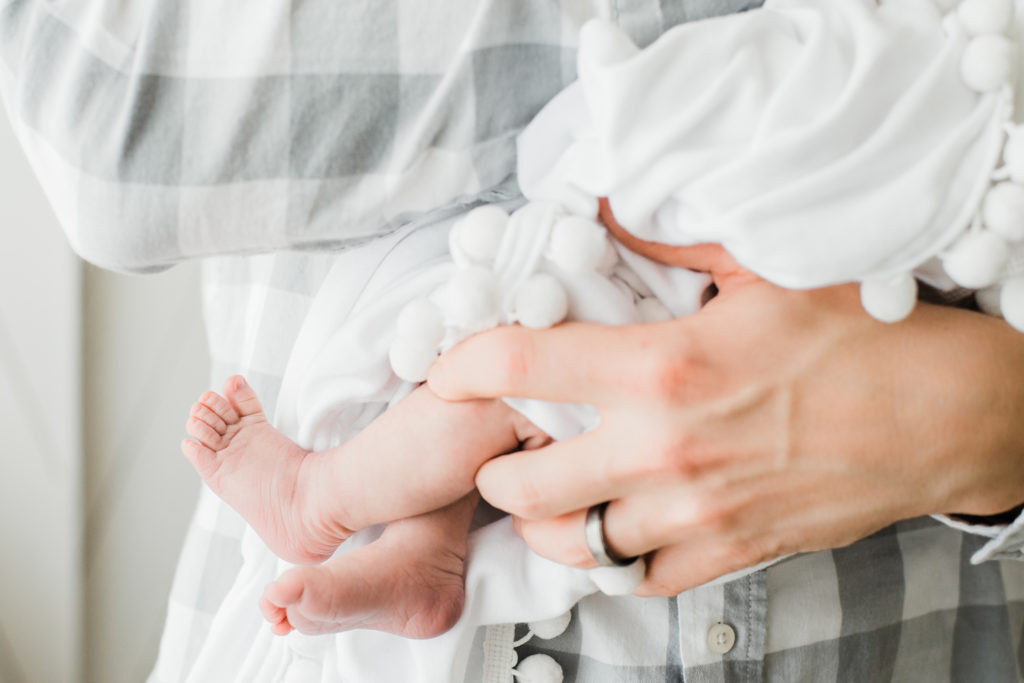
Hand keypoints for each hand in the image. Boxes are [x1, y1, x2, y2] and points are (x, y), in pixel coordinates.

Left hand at [428, 264, 1023, 595]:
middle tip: (502, 448)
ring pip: (572, 545)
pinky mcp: (728, 551)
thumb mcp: (764, 268)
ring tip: (544, 497)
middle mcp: (663, 449)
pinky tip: (611, 529)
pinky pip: (637, 578)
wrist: (946, 416)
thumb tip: (607, 212)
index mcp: (661, 367)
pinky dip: (610, 560)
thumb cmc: (859, 337)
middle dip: (495, 468)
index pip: (520, 366)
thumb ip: (670, 240)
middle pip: (525, 484)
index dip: (461, 367)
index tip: (444, 374)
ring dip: (542, 523)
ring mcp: (693, 512)